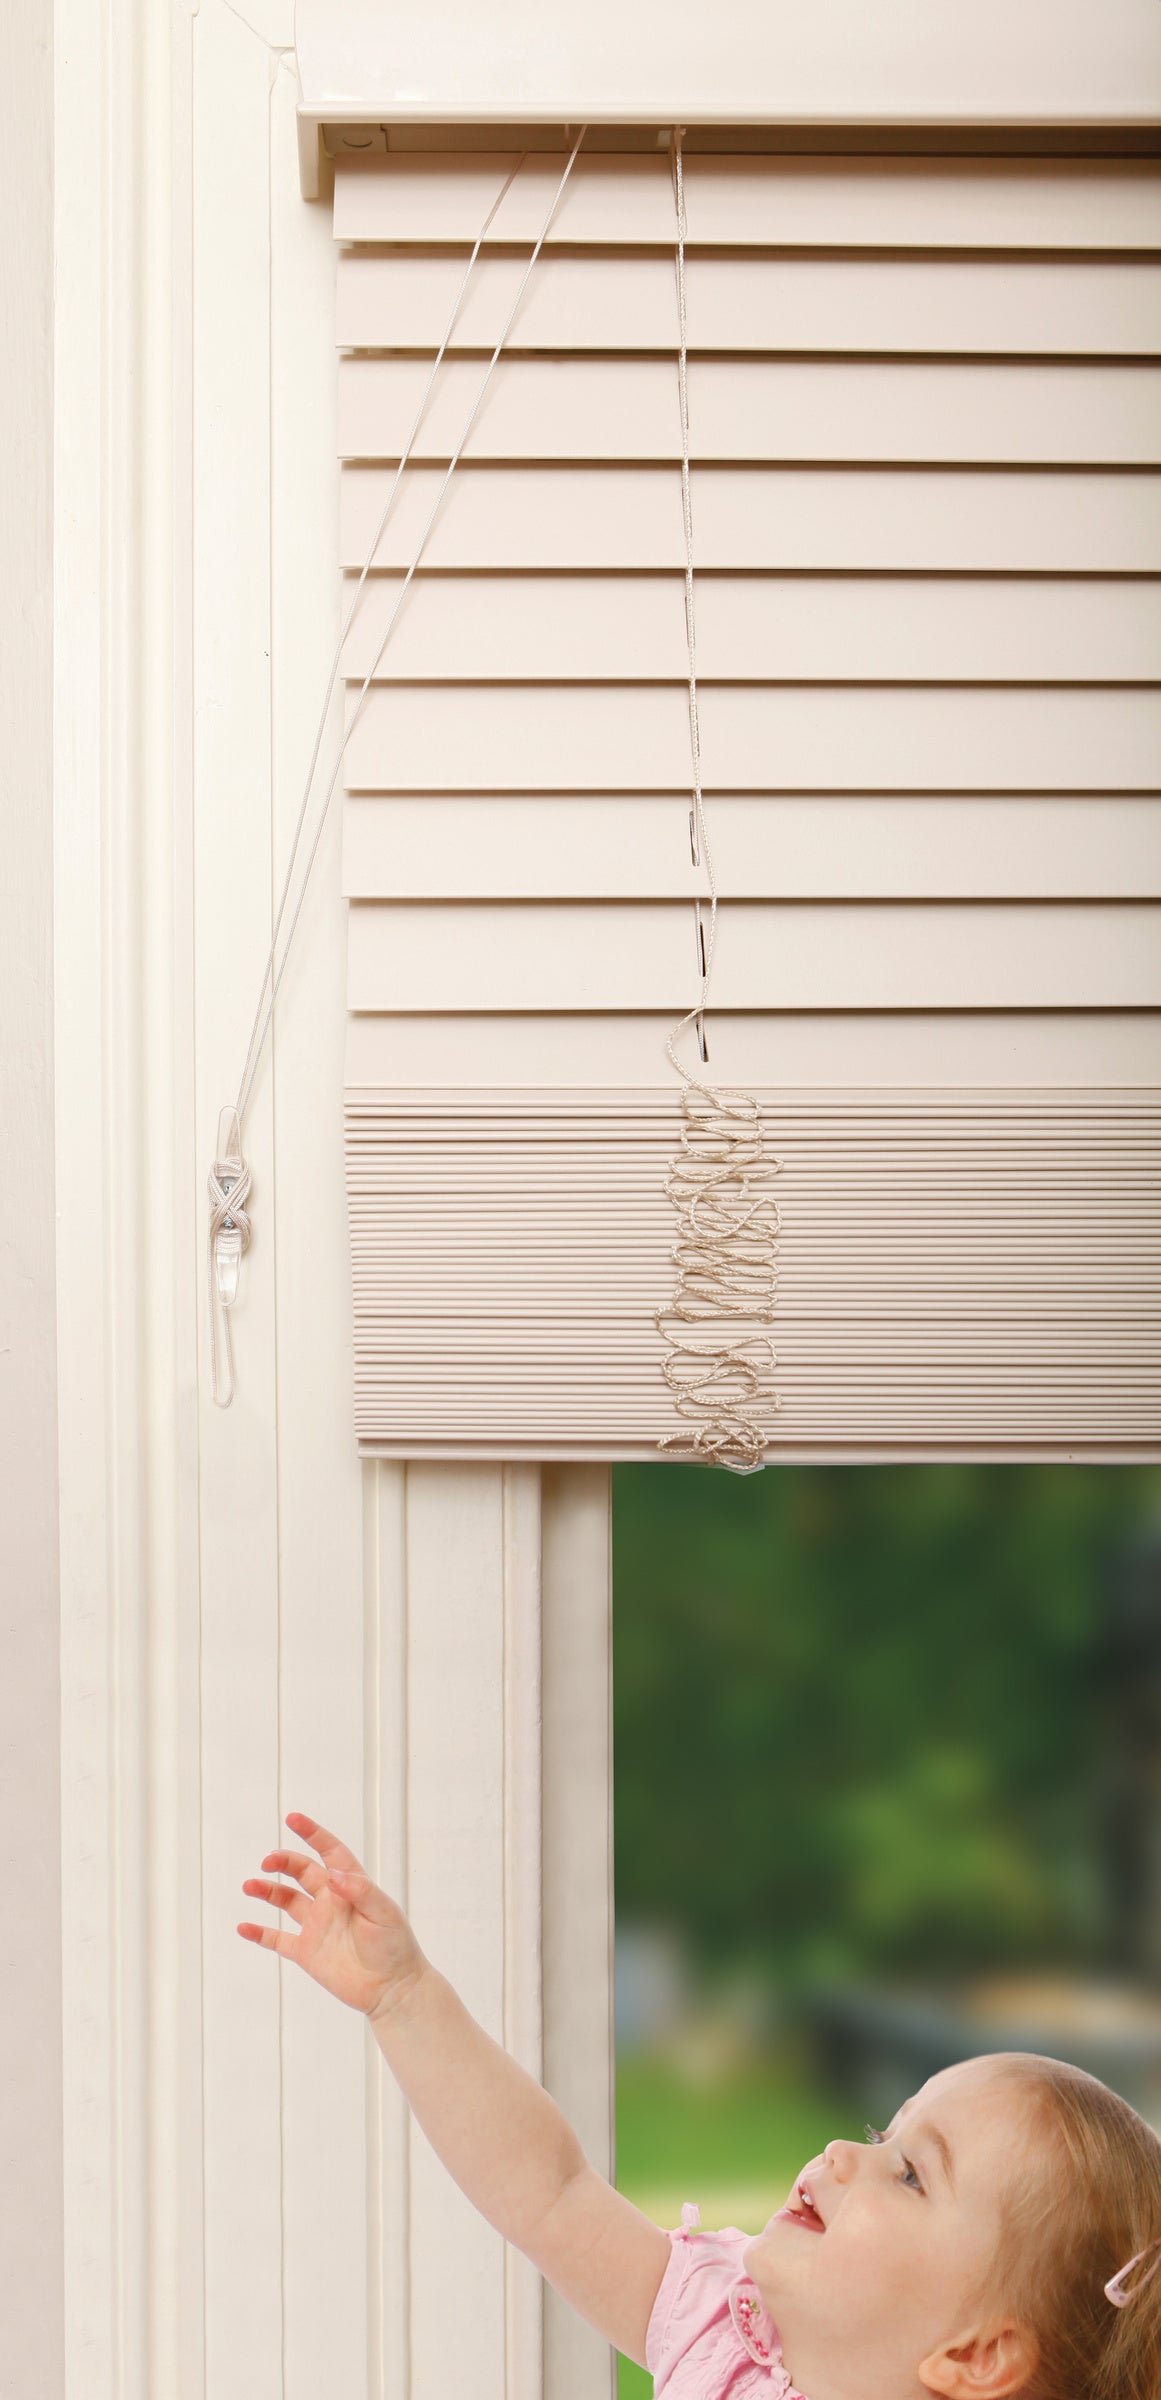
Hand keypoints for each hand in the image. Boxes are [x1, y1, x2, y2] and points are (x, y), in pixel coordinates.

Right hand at [237, 1811, 426, 2019]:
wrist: (392, 1989)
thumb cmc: (395, 1946)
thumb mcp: (384, 1913)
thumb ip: (360, 1891)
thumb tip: (334, 1874)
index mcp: (350, 1887)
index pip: (330, 1852)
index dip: (313, 1834)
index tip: (293, 1819)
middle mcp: (330, 1902)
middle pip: (302, 1872)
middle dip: (284, 1862)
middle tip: (268, 1861)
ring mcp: (317, 1926)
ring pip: (286, 1900)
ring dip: (267, 1891)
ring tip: (249, 1885)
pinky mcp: (307, 1952)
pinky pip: (277, 1939)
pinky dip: (259, 1933)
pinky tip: (243, 1926)